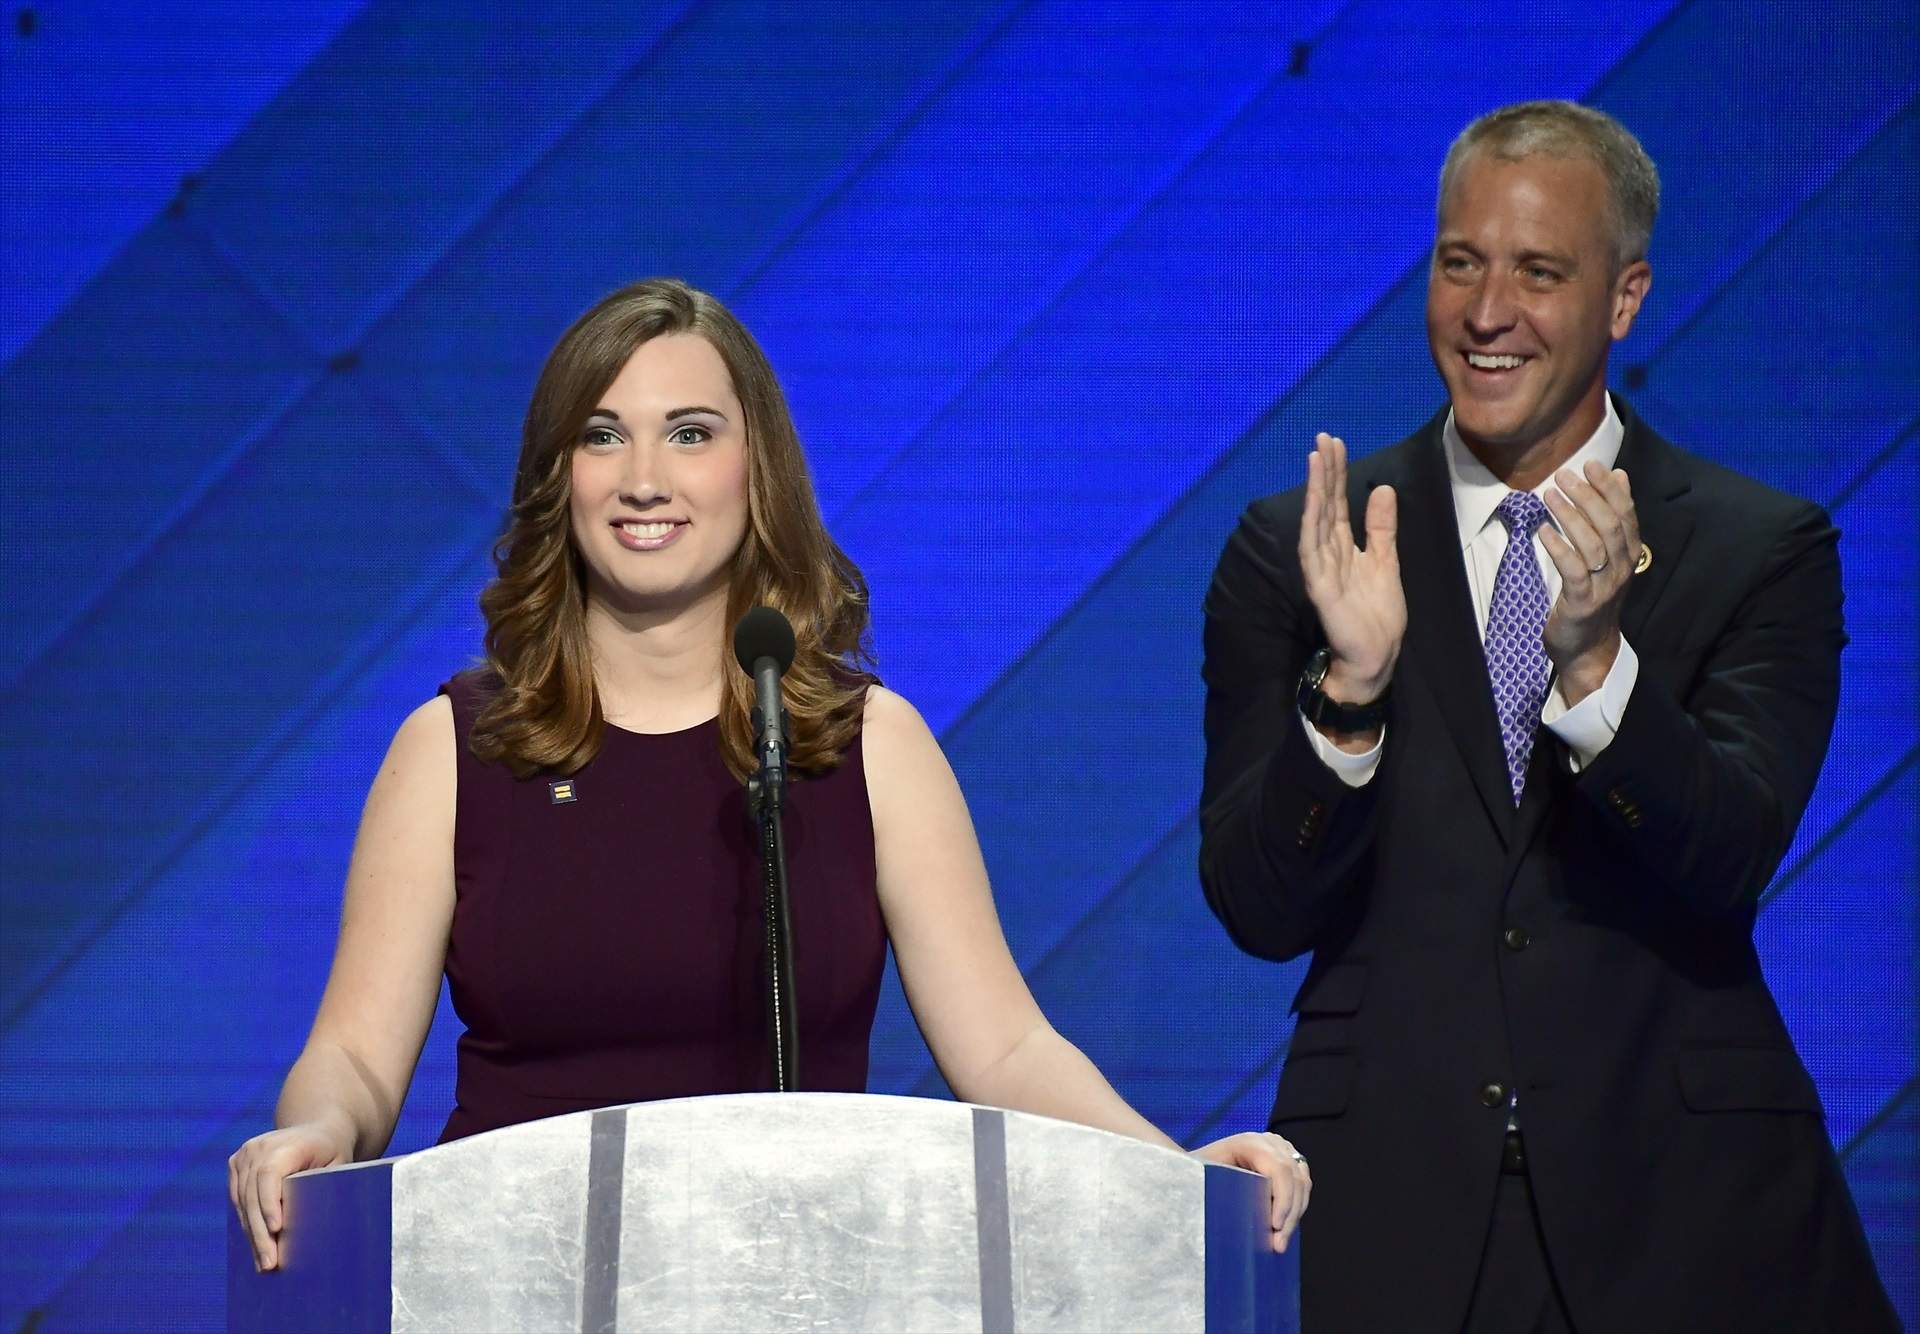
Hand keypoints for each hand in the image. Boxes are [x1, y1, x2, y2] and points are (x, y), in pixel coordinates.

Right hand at [227, 1121, 351, 1270]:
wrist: (321, 1129)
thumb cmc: (335, 1153)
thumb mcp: (340, 1166)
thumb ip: (328, 1189)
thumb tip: (324, 1228)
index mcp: (289, 1142)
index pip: (270, 1174)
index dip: (269, 1202)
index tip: (276, 1229)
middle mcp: (261, 1146)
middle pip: (253, 1193)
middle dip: (260, 1231)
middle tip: (269, 1264)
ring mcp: (246, 1153)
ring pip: (242, 1200)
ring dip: (252, 1233)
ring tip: (263, 1263)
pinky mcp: (237, 1163)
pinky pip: (238, 1198)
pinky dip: (246, 1223)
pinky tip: (255, 1246)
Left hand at [1191, 1131, 1311, 1252]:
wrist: (1201, 1164)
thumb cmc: (1198, 1172)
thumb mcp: (1200, 1175)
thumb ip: (1205, 1184)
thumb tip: (1216, 1206)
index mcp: (1249, 1142)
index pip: (1279, 1169)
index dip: (1282, 1199)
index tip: (1275, 1226)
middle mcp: (1270, 1142)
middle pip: (1294, 1179)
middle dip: (1289, 1215)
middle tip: (1278, 1244)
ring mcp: (1283, 1150)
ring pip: (1302, 1184)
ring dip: (1295, 1215)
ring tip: (1279, 1242)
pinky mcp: (1289, 1161)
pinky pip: (1302, 1185)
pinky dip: (1296, 1208)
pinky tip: (1283, 1227)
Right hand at [1298, 433, 1402, 703]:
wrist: (1375, 657)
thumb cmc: (1377, 616)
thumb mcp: (1386, 562)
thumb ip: (1381, 528)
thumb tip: (1382, 489)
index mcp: (1344, 547)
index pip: (1337, 503)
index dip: (1337, 474)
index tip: (1337, 444)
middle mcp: (1328, 554)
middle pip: (1324, 505)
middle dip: (1324, 472)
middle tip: (1324, 439)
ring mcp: (1321, 570)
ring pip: (1316, 523)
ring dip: (1316, 491)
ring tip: (1317, 460)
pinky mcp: (1320, 589)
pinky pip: (1313, 553)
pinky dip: (1312, 527)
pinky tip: (1314, 505)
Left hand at [1539, 461, 1638, 703]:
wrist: (1588, 648)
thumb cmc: (1594, 595)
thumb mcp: (1608, 555)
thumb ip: (1613, 517)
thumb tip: (1620, 475)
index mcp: (1630, 554)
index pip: (1625, 514)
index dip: (1608, 488)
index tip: (1590, 464)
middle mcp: (1622, 568)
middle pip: (1610, 525)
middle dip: (1587, 496)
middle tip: (1563, 474)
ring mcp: (1604, 587)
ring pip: (1593, 544)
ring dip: (1570, 515)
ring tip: (1549, 494)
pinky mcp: (1582, 603)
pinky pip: (1573, 570)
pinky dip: (1559, 547)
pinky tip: (1543, 530)